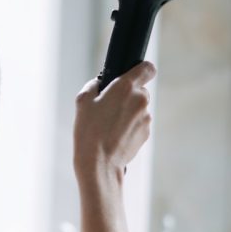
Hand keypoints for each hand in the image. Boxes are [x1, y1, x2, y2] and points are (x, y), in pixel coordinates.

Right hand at [72, 61, 156, 181]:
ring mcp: (145, 117)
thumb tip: (99, 83)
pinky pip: (139, 122)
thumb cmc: (88, 132)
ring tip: (110, 125)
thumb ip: (93, 85)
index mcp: (125, 87)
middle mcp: (140, 100)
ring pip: (139, 108)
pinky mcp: (146, 132)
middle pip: (141, 90)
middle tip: (110, 106)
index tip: (134, 75)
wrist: (99, 163)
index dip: (141, 70)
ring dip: (129, 112)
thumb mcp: (82, 102)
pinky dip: (130, 125)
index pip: (147, 68)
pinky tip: (116, 135)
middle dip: (128, 95)